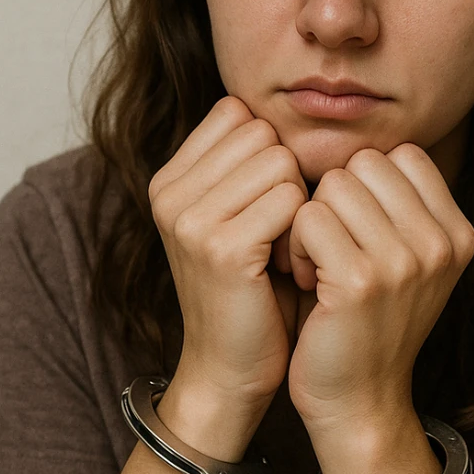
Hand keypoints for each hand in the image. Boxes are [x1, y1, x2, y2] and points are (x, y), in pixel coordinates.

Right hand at [148, 97, 309, 408]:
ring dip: (298, 206)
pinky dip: (303, 232)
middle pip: (263, 134)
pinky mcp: (221, 247)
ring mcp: (189, 218)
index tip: (265, 207)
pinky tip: (287, 267)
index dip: (269, 154)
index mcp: (170, 179)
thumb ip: (245, 163)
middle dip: (286, 178)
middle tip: (278, 234)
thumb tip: (286, 103)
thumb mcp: (237, 216)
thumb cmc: (251, 292)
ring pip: (280, 162)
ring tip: (281, 251)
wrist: (231, 369)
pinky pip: (290, 199)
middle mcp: (169, 192)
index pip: (238, 114)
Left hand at [283, 145, 473, 431]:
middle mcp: (441, 242)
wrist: (359, 401)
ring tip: (322, 268)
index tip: (359, 232)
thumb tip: (362, 145)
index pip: (401, 155)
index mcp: (457, 231)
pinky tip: (309, 282)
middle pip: (363, 164)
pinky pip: (308, 217)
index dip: (365, 185)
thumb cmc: (367, 323)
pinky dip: (297, 246)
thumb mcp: (406, 260)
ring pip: (333, 185)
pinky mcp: (361, 280)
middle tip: (334, 252)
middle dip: (336, 201)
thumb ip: (400, 205)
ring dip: (312, 223)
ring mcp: (406, 260)